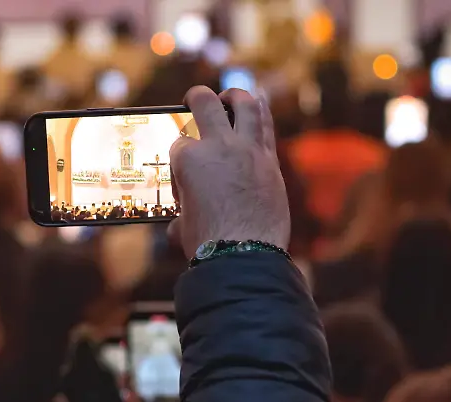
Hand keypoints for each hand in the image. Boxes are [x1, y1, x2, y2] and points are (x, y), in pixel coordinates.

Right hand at [167, 86, 290, 257]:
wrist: (245, 256)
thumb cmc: (208, 245)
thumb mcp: (183, 227)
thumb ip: (182, 217)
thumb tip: (180, 225)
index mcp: (189, 159)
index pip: (179, 144)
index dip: (179, 159)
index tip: (184, 176)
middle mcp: (218, 146)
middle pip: (205, 103)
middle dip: (197, 97)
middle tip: (194, 99)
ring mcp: (248, 150)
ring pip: (244, 103)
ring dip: (235, 95)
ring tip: (230, 97)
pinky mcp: (270, 161)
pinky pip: (266, 125)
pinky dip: (259, 114)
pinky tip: (255, 112)